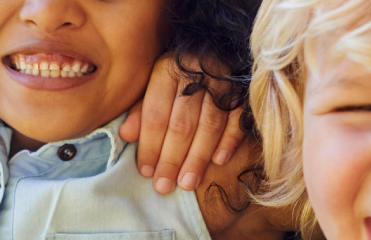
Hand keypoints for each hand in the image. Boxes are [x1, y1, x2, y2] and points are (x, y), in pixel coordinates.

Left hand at [121, 52, 245, 194]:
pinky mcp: (244, 90)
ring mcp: (223, 83)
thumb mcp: (155, 79)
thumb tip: (125, 136)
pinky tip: (219, 161)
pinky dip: (229, 141)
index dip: (150, 145)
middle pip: (182, 124)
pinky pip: (237, 118)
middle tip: (164, 186)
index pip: (156, 114)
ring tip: (187, 183)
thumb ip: (142, 108)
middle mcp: (196, 76)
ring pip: (209, 125)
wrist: (221, 40)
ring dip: (197, 158)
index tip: (146, 171)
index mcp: (168, 70)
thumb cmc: (181, 68)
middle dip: (172, 158)